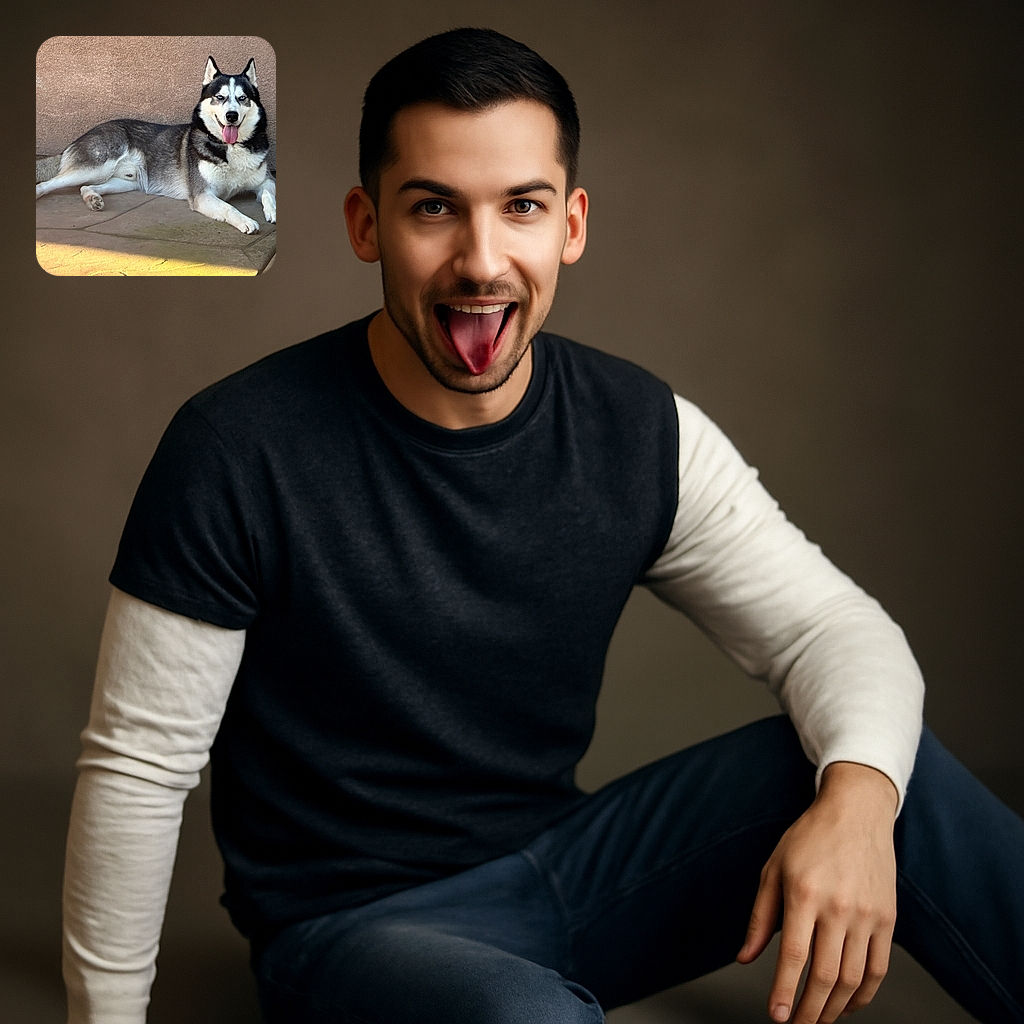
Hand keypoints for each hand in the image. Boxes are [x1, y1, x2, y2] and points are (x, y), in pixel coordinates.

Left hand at [736, 762, 898, 1022]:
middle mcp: (838, 907)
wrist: (856, 813)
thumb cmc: (809, 838)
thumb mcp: (773, 868)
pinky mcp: (888, 919)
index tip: (776, 1016)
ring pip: (853, 979)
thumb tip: (745, 957)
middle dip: (809, 1011)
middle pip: (826, 976)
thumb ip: (760, 917)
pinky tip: (847, 1004)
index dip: (783, 991)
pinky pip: (878, 969)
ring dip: (835, 1008)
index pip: (793, 956)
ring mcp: (867, 915)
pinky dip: (864, 995)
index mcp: (804, 893)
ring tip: (819, 1019)